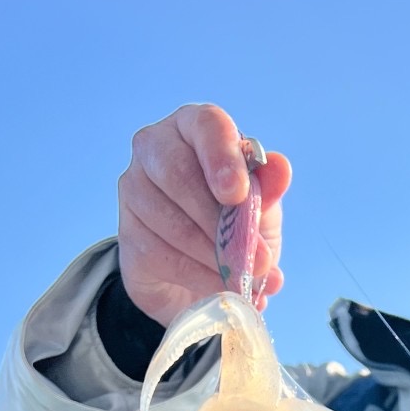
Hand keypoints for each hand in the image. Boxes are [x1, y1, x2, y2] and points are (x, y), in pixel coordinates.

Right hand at [117, 104, 291, 325]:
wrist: (200, 272)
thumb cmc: (232, 224)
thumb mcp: (258, 209)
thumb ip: (267, 190)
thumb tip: (282, 168)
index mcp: (195, 128)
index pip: (206, 124)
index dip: (222, 157)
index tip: (238, 194)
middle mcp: (156, 148)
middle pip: (177, 172)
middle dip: (217, 220)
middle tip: (253, 257)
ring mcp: (135, 188)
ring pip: (168, 219)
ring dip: (211, 255)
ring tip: (241, 278)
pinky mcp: (127, 231)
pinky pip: (159, 254)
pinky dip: (196, 274)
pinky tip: (218, 285)